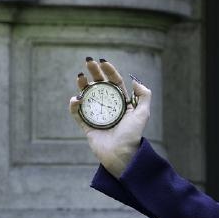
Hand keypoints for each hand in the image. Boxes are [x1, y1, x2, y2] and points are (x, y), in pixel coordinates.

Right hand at [68, 58, 150, 177]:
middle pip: (100, 86)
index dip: (109, 71)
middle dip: (94, 73)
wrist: (122, 155)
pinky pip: (78, 114)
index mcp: (123, 103)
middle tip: (88, 62)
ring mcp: (97, 116)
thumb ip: (144, 95)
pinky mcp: (88, 127)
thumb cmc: (133, 135)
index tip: (103, 62)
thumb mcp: (143, 113)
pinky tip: (76, 99)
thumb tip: (135, 80)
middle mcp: (109, 108)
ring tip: (80, 77)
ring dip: (82, 86)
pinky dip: (74, 106)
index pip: (115, 83)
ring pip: (87, 97)